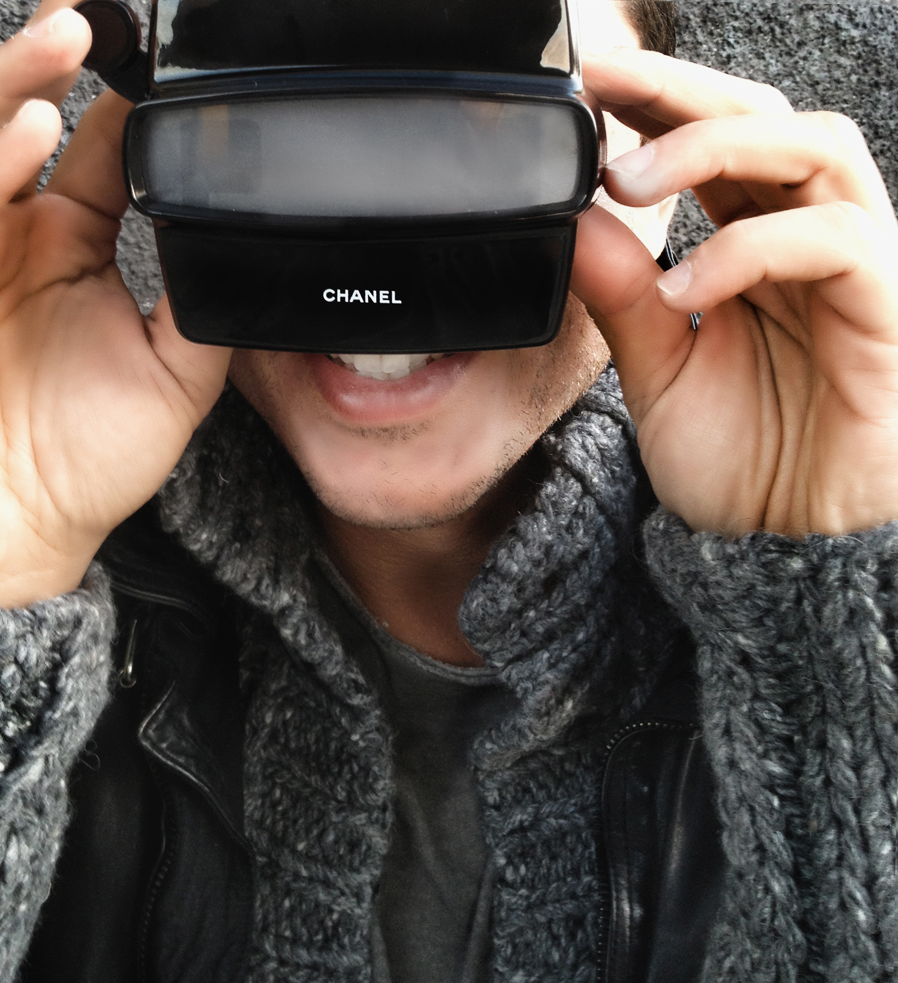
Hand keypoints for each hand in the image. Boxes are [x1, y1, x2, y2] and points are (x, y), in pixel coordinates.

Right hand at [0, 2, 230, 605]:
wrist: (15, 541)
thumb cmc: (80, 466)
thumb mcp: (172, 379)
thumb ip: (195, 303)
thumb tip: (234, 240)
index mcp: (62, 252)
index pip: (86, 150)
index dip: (117, 95)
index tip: (157, 50)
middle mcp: (0, 244)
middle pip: (12, 121)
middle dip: (47, 57)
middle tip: (91, 7)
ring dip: (8, 85)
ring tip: (64, 38)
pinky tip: (26, 135)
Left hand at [572, 48, 897, 537]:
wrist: (786, 548)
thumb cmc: (741, 459)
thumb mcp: (658, 371)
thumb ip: (622, 298)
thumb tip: (575, 220)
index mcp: (755, 248)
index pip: (717, 146)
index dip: (661, 101)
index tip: (592, 79)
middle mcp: (810, 242)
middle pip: (768, 119)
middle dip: (685, 91)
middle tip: (607, 84)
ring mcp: (858, 271)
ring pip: (816, 152)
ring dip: (718, 148)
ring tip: (630, 180)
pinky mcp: (888, 312)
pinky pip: (837, 244)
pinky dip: (751, 252)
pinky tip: (684, 290)